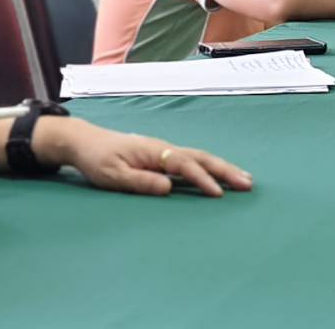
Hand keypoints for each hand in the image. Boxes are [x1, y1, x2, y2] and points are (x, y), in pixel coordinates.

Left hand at [36, 120, 252, 197]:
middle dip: (225, 170)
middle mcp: (164, 149)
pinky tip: (221, 175)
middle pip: (201, 158)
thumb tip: (169, 188)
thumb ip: (140, 182)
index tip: (219, 193)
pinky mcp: (163, 156)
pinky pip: (193, 161)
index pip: (184, 165)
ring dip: (223, 168)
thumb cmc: (97, 160)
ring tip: (245, 178)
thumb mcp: (112, 176)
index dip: (202, 179)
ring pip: (200, 157)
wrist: (86, 142)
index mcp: (153, 152)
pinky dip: (211, 167)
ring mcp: (165, 151)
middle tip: (248, 183)